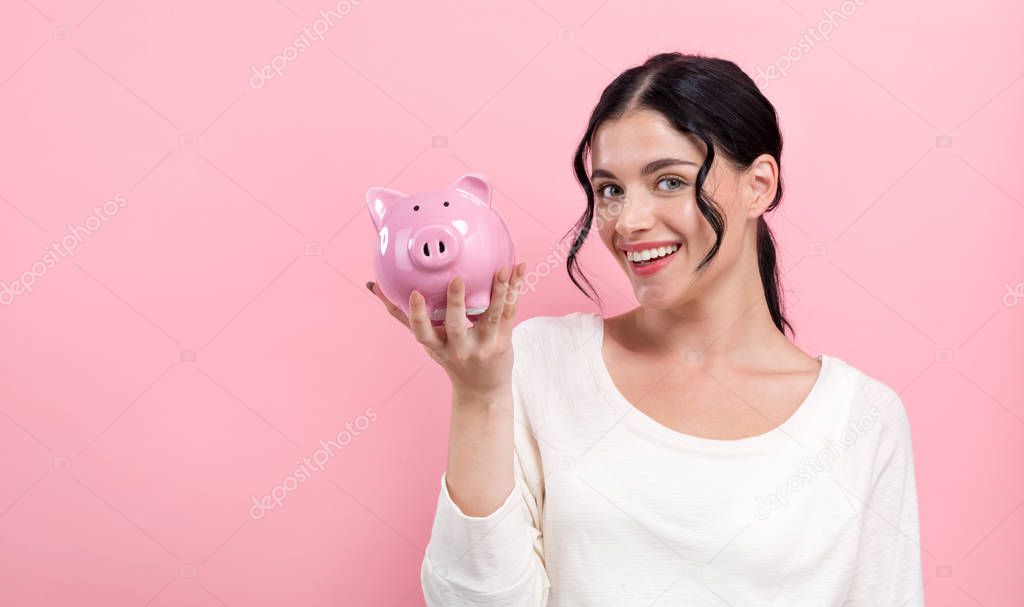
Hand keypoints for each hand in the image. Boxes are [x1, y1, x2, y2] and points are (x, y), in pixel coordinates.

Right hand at [367, 262, 526, 395]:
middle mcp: (460, 348)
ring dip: (497, 292)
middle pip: (456, 326)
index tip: (414, 294)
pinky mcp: (504, 339)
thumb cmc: (452, 359)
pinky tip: (519, 267)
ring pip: (491, 316)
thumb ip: (402, 315)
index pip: (423, 333)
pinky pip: (510, 311)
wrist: (483, 392)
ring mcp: (484, 344)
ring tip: (501, 270)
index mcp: (437, 347)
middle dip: (456, 303)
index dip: (417, 315)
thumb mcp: (428, 342)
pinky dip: (516, 289)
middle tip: (456, 280)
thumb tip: (374, 287)